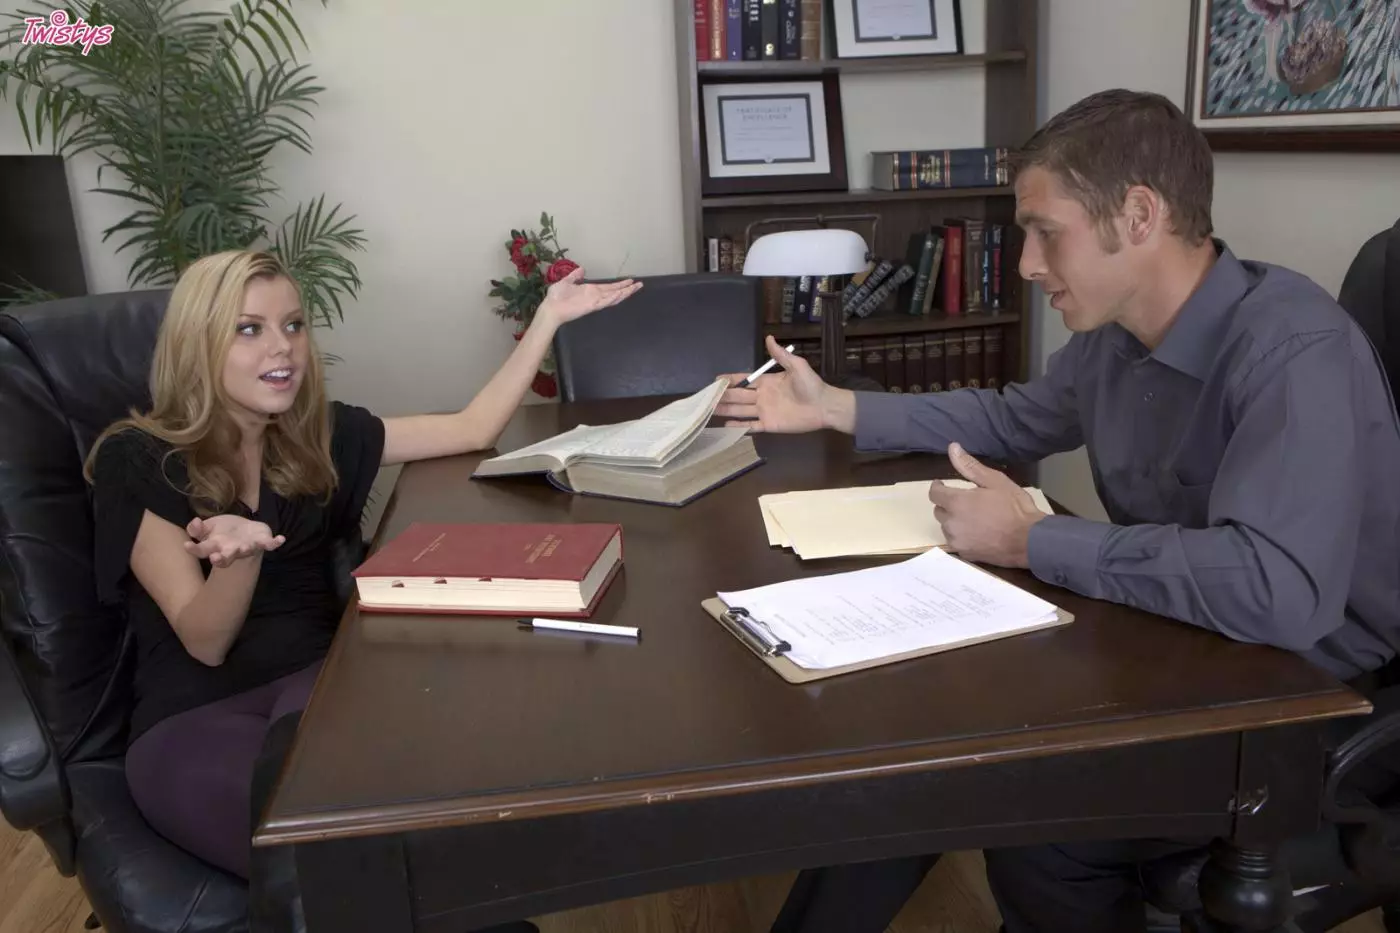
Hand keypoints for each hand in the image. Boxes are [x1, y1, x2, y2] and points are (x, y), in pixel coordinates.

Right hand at [184, 515, 284, 567]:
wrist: (245, 531)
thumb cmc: (223, 532)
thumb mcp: (208, 527)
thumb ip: (198, 528)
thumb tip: (194, 523)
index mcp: (215, 546)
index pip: (202, 550)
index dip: (194, 549)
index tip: (187, 545)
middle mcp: (231, 550)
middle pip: (225, 557)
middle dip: (221, 559)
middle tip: (215, 559)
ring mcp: (247, 547)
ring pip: (246, 551)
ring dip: (246, 549)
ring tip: (245, 547)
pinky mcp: (262, 542)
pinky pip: (270, 544)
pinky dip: (275, 543)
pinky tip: (281, 539)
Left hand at [536, 266, 641, 324]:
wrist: (550, 308)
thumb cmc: (556, 297)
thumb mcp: (566, 282)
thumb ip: (575, 276)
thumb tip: (582, 269)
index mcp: (591, 291)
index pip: (609, 287)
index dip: (620, 284)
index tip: (630, 280)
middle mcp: (595, 297)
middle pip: (615, 292)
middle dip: (627, 289)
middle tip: (640, 284)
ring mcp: (594, 302)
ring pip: (613, 298)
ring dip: (624, 293)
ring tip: (635, 288)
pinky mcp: (590, 307)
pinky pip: (603, 302)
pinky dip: (612, 299)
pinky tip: (620, 294)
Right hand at [713, 336, 842, 432]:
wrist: (824, 406)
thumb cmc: (811, 385)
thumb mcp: (796, 366)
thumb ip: (780, 355)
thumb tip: (768, 337)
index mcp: (767, 382)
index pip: (744, 380)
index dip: (730, 380)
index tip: (716, 380)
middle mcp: (762, 397)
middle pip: (738, 396)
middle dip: (723, 396)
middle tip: (706, 397)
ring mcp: (764, 411)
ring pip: (740, 411)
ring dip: (726, 410)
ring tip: (710, 411)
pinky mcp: (769, 425)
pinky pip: (751, 426)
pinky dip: (738, 427)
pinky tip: (725, 426)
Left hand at [926, 443, 1045, 568]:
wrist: (1030, 540)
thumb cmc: (1014, 507)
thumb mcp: (995, 481)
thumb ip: (970, 466)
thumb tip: (952, 448)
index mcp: (956, 502)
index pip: (934, 494)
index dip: (938, 487)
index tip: (944, 485)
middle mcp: (951, 523)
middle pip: (939, 511)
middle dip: (948, 505)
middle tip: (966, 502)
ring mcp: (957, 541)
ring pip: (947, 528)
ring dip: (955, 521)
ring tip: (974, 518)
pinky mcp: (965, 555)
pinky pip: (957, 542)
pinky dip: (963, 536)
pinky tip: (978, 533)